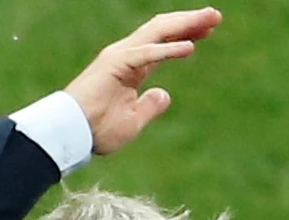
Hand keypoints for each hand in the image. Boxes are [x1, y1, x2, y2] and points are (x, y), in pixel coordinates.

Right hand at [65, 9, 218, 155]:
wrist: (72, 135)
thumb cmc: (98, 130)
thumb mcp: (134, 119)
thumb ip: (150, 105)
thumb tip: (165, 95)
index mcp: (132, 68)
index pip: (163, 44)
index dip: (185, 35)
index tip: (208, 31)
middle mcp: (127, 56)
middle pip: (164, 31)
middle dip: (190, 21)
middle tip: (215, 15)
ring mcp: (121, 57)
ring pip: (158, 33)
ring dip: (185, 25)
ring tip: (210, 19)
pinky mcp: (115, 64)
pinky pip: (147, 54)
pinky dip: (168, 49)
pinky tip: (190, 46)